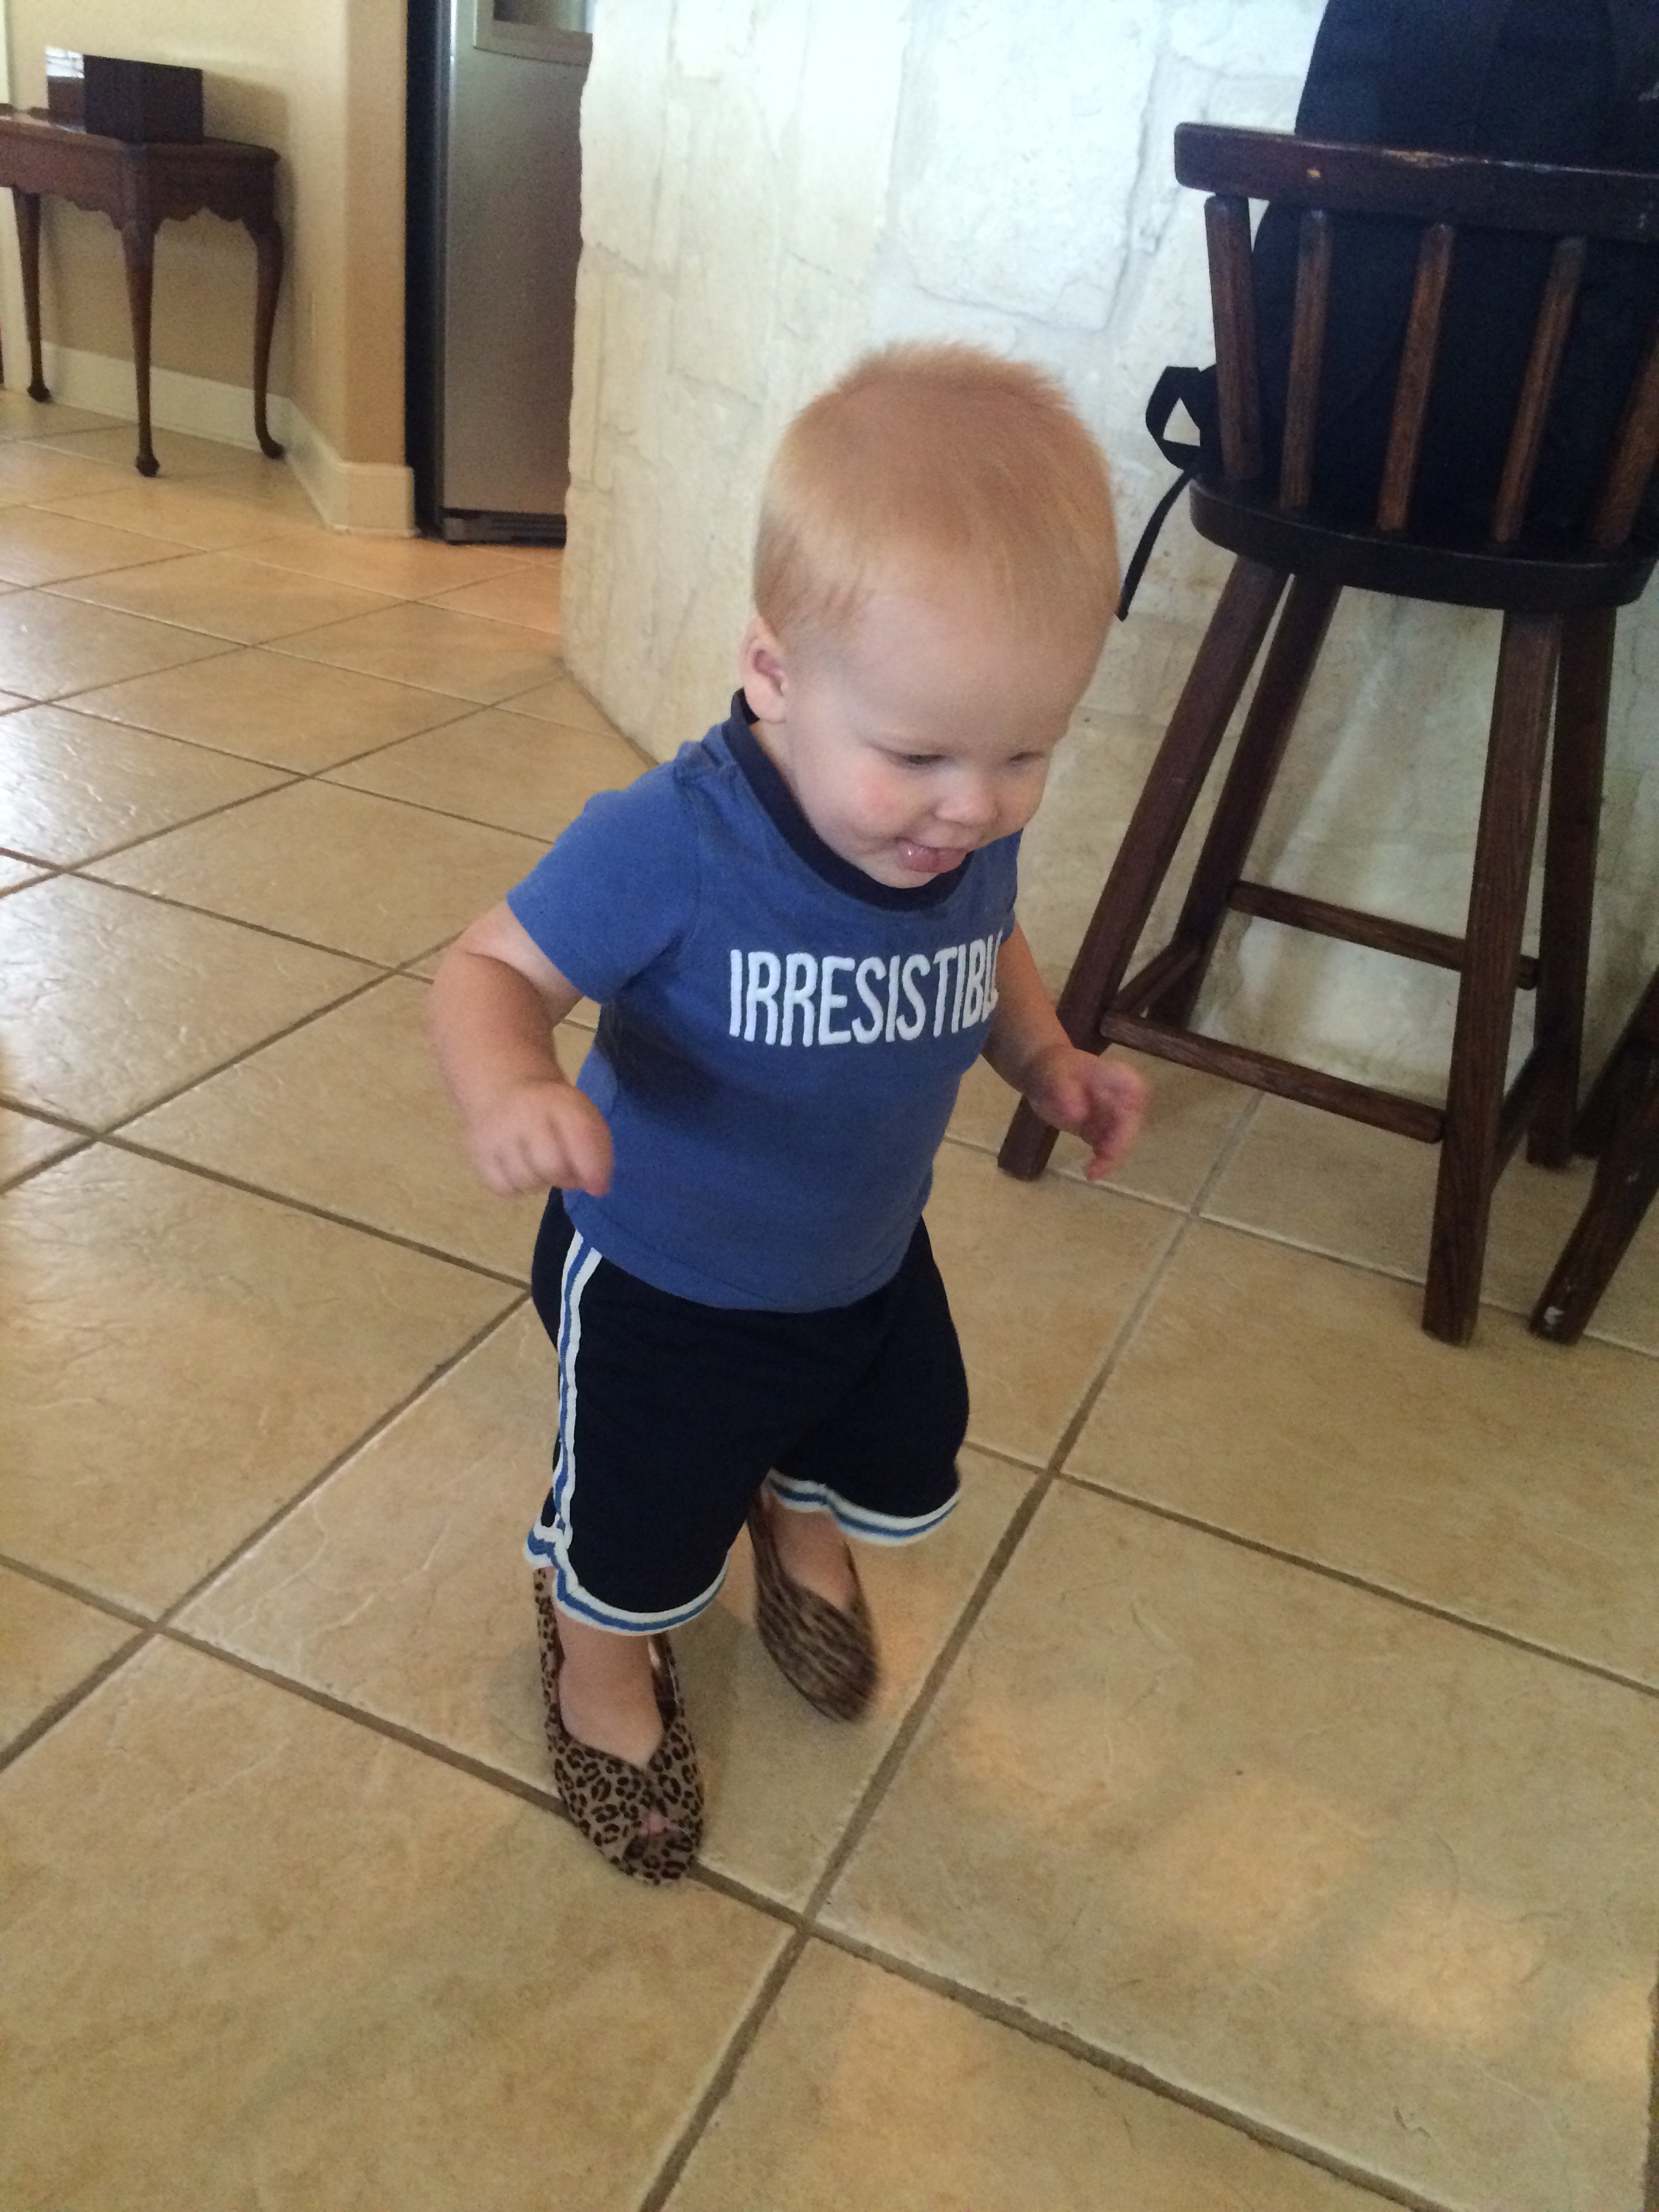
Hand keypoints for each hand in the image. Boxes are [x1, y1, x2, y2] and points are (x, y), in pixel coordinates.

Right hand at [464, 1077, 612, 1197]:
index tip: (599, 1186)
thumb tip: (597, 1189)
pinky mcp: (478, 1153)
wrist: (506, 1089)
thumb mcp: (584, 1116)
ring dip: (540, 1182)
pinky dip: (518, 1187)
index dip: (592, 1167)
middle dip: (566, 1178)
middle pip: (551, 1166)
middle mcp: (523, 1113)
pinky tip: (521, 1169)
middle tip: (566, 1170)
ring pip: (526, 1182)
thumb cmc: (555, 1112)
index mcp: (559, 1101)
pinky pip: (504, 1188)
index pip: (579, 1135)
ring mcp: (495, 1134)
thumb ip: (598, 1150)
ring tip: (540, 1165)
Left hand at [1020, 1044, 1147, 1180]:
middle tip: (1101, 1162)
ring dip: (1111, 1158)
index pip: (1135, 1093)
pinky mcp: (1103, 1130)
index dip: (1131, 1112)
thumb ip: (1065, 1093)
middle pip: (1131, 1123)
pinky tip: (1091, 1173)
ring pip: (1122, 1140)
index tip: (1118, 1129)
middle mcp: (1122, 1097)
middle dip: (1119, 1145)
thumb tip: (1078, 1115)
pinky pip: (1109, 1148)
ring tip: (1092, 1173)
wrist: (1042, 1074)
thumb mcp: (1054, 1076)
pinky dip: (1103, 1162)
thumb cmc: (1051, 1069)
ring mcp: (1114, 1115)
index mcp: (1117, 1077)